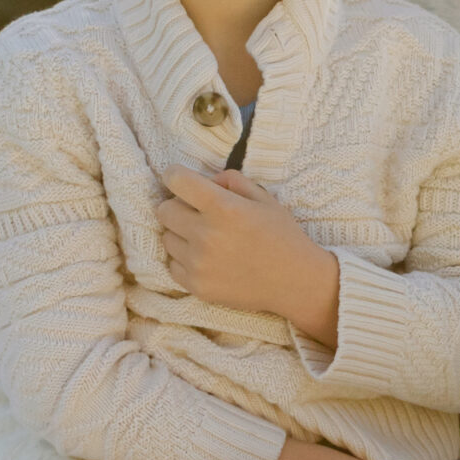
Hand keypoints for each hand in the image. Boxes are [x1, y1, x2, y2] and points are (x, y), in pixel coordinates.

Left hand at [160, 168, 339, 343]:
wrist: (295, 281)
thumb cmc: (282, 235)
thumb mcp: (264, 199)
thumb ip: (232, 181)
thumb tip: (207, 180)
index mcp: (224, 207)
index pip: (177, 181)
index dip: (175, 174)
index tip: (179, 177)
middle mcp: (206, 234)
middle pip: (164, 210)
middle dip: (178, 205)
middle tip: (197, 212)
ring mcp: (198, 263)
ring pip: (167, 237)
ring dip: (181, 233)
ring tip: (206, 238)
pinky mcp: (196, 285)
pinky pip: (172, 264)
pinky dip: (184, 258)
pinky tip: (207, 258)